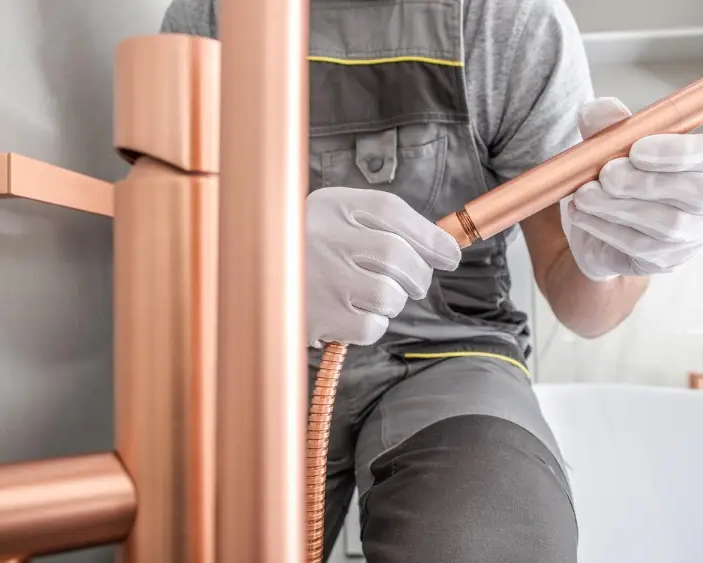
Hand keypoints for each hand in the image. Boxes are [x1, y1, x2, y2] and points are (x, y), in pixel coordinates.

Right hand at [306, 186, 461, 346]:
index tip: (450, 254)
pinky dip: (373, 325)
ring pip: (388, 295)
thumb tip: (445, 248)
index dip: (429, 235)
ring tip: (372, 297)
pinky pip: (371, 327)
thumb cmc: (309, 251)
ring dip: (394, 302)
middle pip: (396, 255)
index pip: (391, 211)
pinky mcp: (315, 317)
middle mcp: (321, 237)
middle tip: (415, 283)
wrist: (251, 279)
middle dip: (419, 274)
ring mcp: (317, 279)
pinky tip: (353, 315)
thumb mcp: (337, 221)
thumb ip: (384, 226)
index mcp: (330, 206)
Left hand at [560, 97, 702, 280]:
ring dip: (618, 207)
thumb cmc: (617, 178)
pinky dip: (605, 228)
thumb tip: (594, 111)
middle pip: (698, 194)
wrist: (598, 228)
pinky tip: (582, 214)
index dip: (678, 152)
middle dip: (646, 183)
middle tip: (606, 175)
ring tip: (584, 195)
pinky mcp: (666, 262)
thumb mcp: (610, 146)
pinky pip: (640, 247)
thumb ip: (607, 125)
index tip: (636, 149)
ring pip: (666, 225)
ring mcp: (692, 237)